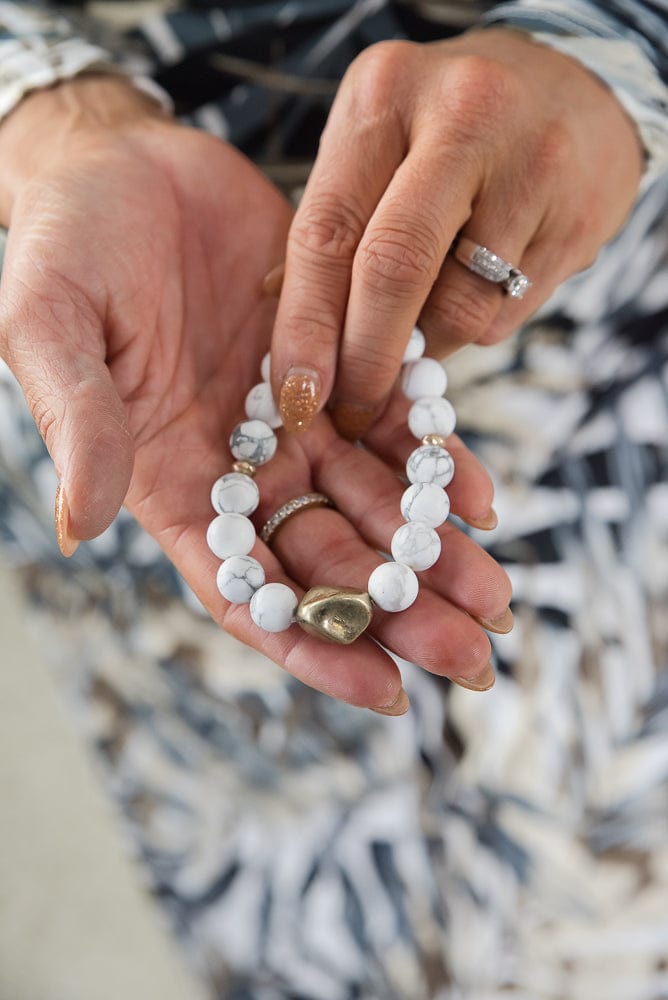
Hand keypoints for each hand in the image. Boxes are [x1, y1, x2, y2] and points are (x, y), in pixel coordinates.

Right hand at [0, 77, 509, 711]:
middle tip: (473, 656)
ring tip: (496, 594)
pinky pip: (394, 422)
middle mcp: (238, 467)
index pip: (245, 590)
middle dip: (399, 611)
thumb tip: (81, 526)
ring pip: (373, 505)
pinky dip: (436, 460)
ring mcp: (290, 418)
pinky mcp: (332, 364)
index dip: (312, 645)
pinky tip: (479, 495)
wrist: (121, 166)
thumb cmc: (65, 248)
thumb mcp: (51, 328)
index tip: (384, 691)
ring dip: (434, 553)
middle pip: (327, 562)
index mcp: (168, 482)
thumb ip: (81, 423)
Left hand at [269, 28, 643, 437]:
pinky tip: (480, 288)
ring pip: (458, 309)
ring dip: (427, 346)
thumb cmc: (448, 129)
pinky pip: (506, 315)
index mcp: (386, 95)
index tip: (296, 392)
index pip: (328, 230)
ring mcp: (531, 167)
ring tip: (423, 322)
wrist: (576, 92)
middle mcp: (461, 119)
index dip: (306, 325)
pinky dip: (475, 327)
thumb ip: (331, 224)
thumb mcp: (378, 143)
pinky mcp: (578, 220)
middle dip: (365, 361)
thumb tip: (283, 326)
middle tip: (351, 412)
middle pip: (394, 271)